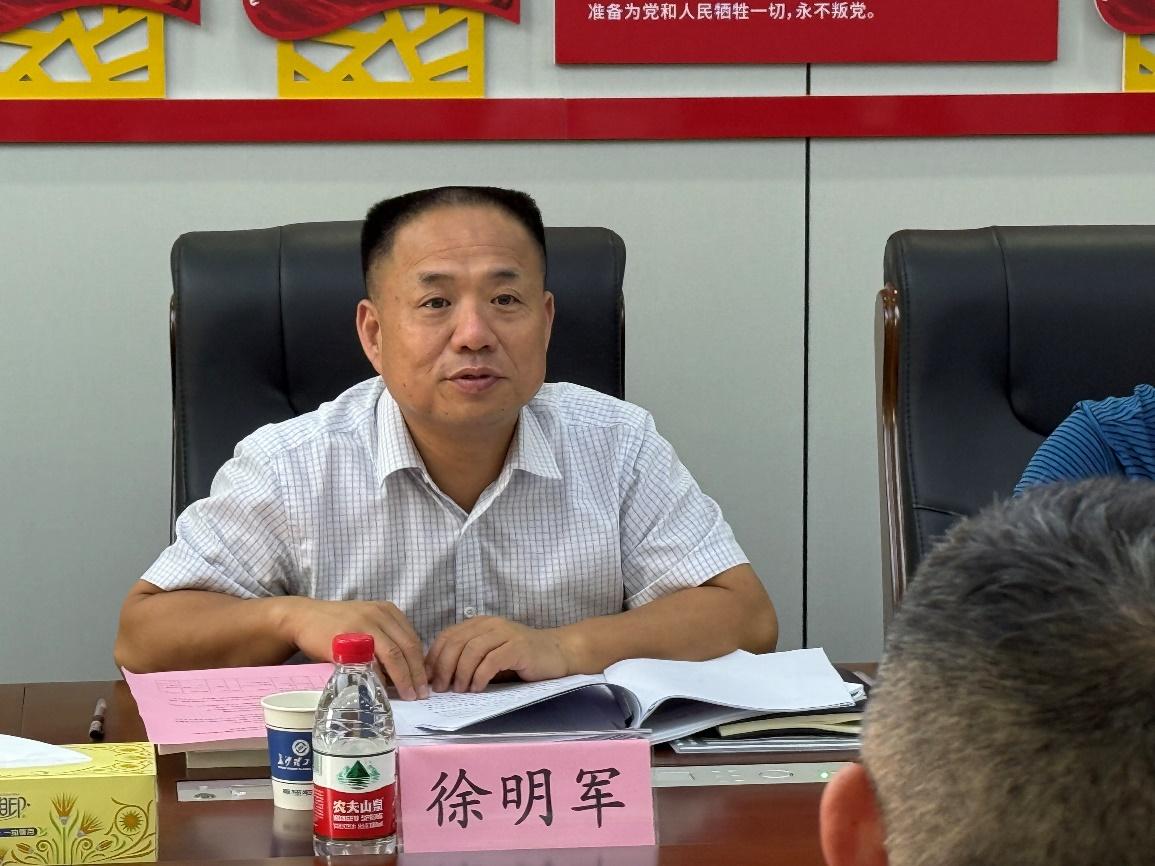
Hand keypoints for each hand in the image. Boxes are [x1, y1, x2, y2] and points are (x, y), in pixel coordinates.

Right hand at [278, 598, 429, 699]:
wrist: (304, 618)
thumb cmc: (338, 625)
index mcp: (388, 611)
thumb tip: (407, 670)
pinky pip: (368, 661)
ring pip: (393, 654)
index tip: (426, 682)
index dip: (421, 663)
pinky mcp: (347, 639)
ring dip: (403, 678)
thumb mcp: (367, 622)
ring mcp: (363, 625)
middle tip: (421, 694)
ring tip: (408, 695)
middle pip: (407, 647)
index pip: (412, 639)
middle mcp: (379, 614)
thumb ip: (386, 639)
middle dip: (416, 673)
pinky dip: (379, 677)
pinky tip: (383, 690)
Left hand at [425, 617, 571, 692]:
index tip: (428, 680)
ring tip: (460, 691)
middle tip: (441, 689)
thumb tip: (438, 678)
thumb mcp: (488, 655)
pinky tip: (478, 689)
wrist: (557, 652)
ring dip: (461, 674)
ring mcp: (505, 633)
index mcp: (478, 624)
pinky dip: (480, 676)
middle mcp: (490, 624)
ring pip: (471, 651)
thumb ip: (466, 660)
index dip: (434, 658)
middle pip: (456, 643)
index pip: (447, 636)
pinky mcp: (518, 647)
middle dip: (443, 668)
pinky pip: (491, 661)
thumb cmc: (520, 659)